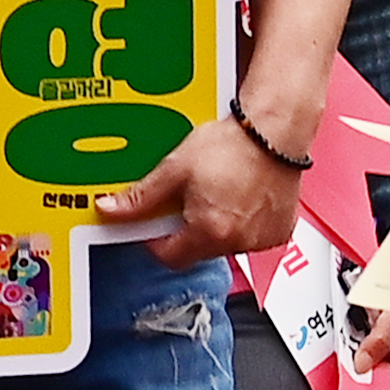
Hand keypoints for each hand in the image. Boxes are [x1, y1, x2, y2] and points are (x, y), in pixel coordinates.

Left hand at [97, 104, 308, 266]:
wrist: (274, 132)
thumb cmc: (231, 145)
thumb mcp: (175, 168)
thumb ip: (141, 196)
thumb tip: (110, 209)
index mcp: (208, 231)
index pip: (169, 257)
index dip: (157, 240)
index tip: (156, 222)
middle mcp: (237, 242)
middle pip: (197, 252)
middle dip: (187, 231)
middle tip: (190, 198)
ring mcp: (261, 239)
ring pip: (224, 245)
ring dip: (215, 227)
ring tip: (217, 192)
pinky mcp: (279, 232)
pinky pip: (252, 239)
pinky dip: (243, 224)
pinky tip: (240, 198)